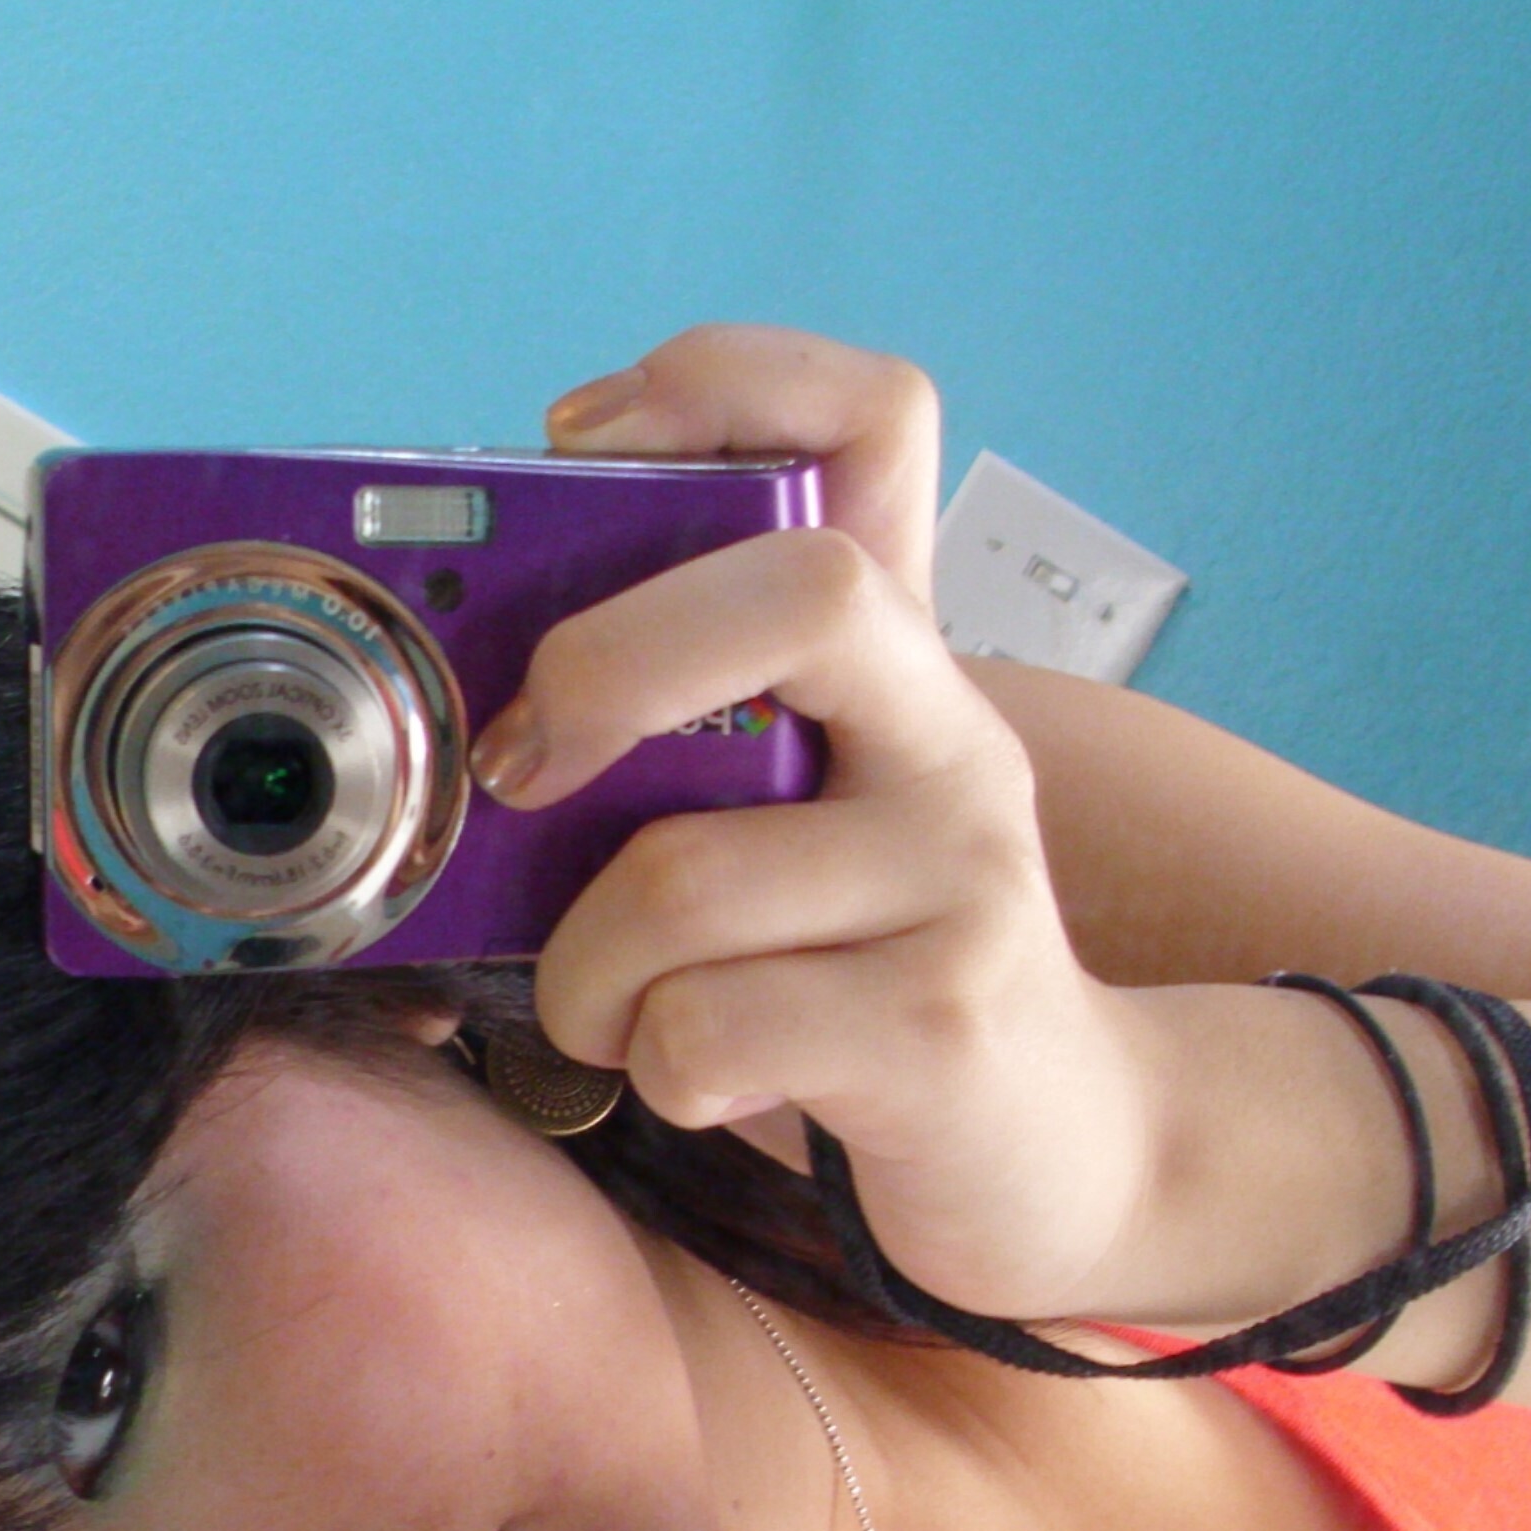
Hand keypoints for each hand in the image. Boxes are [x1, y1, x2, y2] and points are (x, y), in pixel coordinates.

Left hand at [480, 326, 1168, 1320]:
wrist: (1069, 1150)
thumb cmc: (866, 973)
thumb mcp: (795, 817)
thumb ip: (672, 742)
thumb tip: (461, 711)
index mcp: (897, 661)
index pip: (871, 421)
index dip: (724, 381)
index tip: (578, 439)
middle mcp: (948, 740)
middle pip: (803, 590)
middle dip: (607, 666)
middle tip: (525, 770)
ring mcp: (960, 883)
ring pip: (682, 876)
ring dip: (583, 970)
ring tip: (613, 1009)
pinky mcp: (938, 1030)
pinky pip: (706, 1026)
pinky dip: (649, 1065)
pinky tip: (696, 1076)